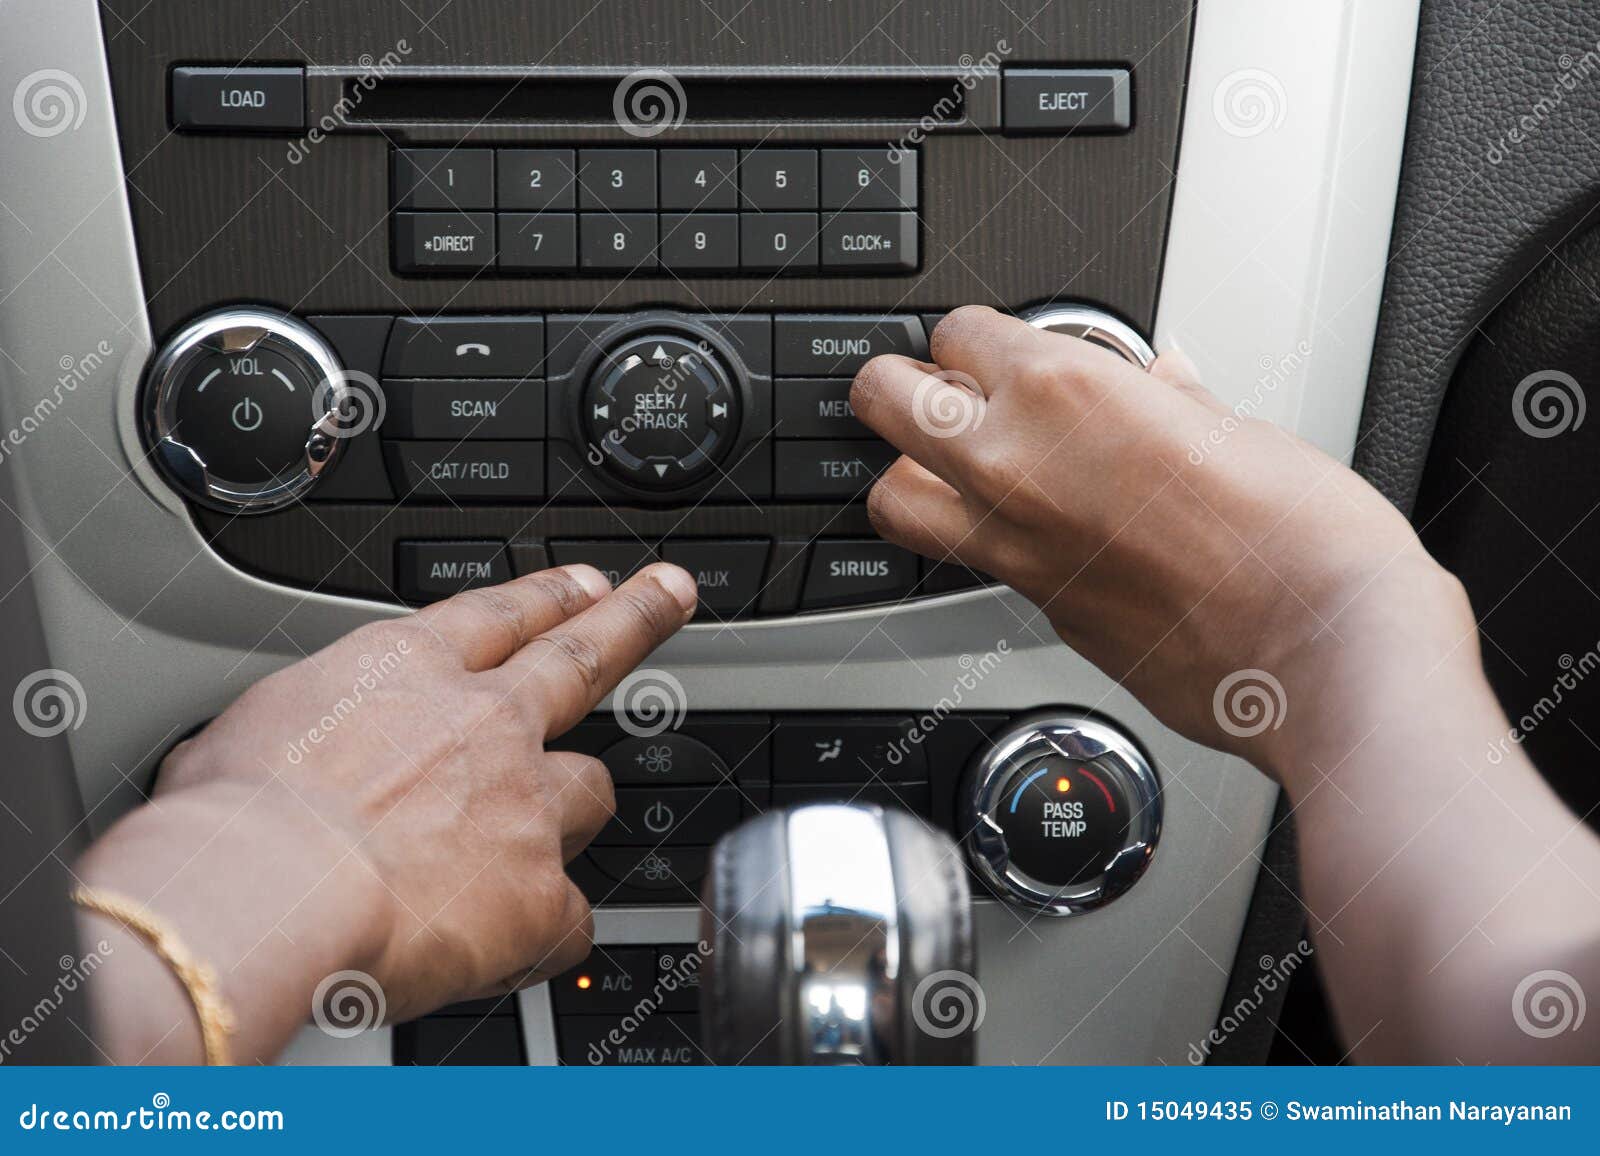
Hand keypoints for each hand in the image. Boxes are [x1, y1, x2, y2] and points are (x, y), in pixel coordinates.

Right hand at [75, 561, 697, 1062]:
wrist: (261, 890)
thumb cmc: (231, 819)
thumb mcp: (250, 731)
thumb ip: (309, 732)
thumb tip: (296, 754)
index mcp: (406, 673)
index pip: (499, 615)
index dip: (550, 595)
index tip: (586, 583)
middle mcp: (483, 723)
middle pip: (584, 654)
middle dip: (636, 618)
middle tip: (670, 592)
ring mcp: (524, 802)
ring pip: (589, 792)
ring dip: (571, 812)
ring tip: (536, 844)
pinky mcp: (540, 890)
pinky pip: (571, 917)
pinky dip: (547, 933)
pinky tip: (519, 947)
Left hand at [852, 305, 1472, 772]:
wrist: (1327, 653)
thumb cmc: (1305, 538)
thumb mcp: (1238, 426)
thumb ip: (1172, 400)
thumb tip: (1159, 381)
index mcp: (1064, 392)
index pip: (957, 331)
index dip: (975, 336)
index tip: (999, 347)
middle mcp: (1016, 467)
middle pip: (884, 401)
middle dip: (900, 385)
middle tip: (936, 388)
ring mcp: (1014, 548)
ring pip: (895, 499)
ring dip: (911, 474)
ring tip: (956, 466)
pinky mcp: (1038, 612)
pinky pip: (973, 562)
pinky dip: (985, 540)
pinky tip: (1039, 530)